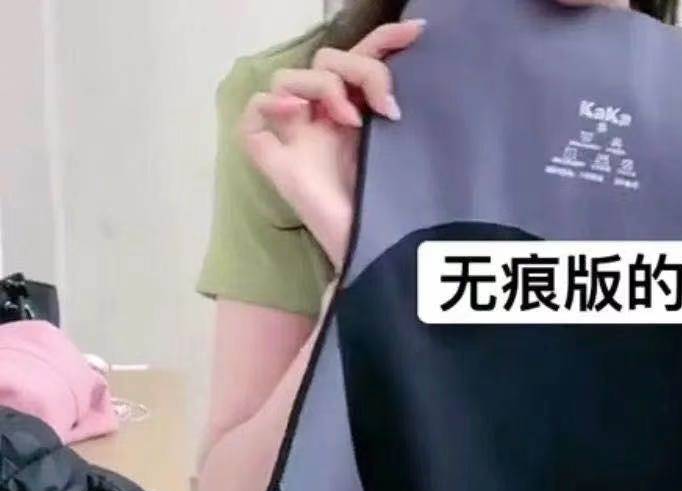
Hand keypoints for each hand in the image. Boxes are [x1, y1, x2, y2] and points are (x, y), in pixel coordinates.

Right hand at [238, 19, 425, 271]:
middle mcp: (326, 121)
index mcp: (360, 115)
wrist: (378, 256)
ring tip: (351, 122)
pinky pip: (253, 113)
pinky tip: (297, 115)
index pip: (363, 59)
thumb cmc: (395, 213)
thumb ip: (402, 114)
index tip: (418, 33)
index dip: (386, 39)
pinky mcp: (276, 161)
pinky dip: (270, 103)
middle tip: (387, 109)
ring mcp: (298, 139)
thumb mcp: (407, 151)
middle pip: (328, 62)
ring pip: (289, 78)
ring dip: (323, 88)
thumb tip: (404, 77)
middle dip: (362, 72)